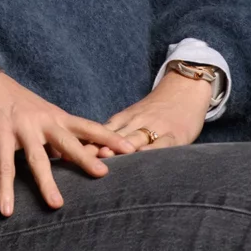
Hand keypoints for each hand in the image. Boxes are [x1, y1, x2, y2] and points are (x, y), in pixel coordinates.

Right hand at [0, 70, 137, 216]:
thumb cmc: (16, 102)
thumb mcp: (42, 115)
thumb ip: (57, 137)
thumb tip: (73, 158)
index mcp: (57, 116)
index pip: (88, 127)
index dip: (109, 137)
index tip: (130, 148)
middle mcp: (43, 121)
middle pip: (69, 141)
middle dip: (86, 157)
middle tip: (104, 173)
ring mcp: (22, 128)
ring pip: (38, 158)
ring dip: (47, 182)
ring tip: (57, 205)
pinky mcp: (1, 134)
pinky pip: (4, 166)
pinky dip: (5, 189)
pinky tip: (7, 209)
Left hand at [49, 73, 210, 159]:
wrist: (186, 88)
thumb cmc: (157, 109)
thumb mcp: (135, 117)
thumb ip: (116, 133)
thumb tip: (88, 152)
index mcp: (124, 118)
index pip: (99, 132)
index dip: (83, 144)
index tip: (63, 155)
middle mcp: (135, 122)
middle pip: (111, 138)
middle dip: (93, 149)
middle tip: (75, 161)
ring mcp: (155, 128)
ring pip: (133, 140)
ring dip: (117, 151)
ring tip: (102, 163)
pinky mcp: (174, 135)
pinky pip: (161, 144)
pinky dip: (150, 152)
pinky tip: (142, 161)